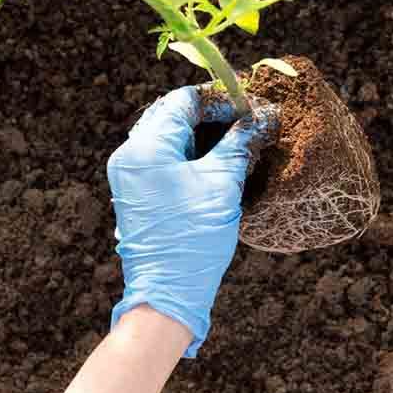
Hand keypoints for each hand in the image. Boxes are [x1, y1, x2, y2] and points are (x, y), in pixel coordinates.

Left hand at [107, 85, 275, 357]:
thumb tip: (261, 116)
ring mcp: (130, 176)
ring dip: (203, 136)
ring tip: (239, 140)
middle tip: (247, 120)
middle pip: (173, 116)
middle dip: (212, 116)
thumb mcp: (222, 184)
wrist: (167, 293)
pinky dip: (191, 156)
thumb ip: (239, 144)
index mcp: (145, 147)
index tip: (251, 106)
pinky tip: (220, 161)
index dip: (220, 100)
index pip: (183, 102)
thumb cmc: (192, 239)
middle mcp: (130, 156)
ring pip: (170, 138)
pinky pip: (165, 161)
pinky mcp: (138, 194)